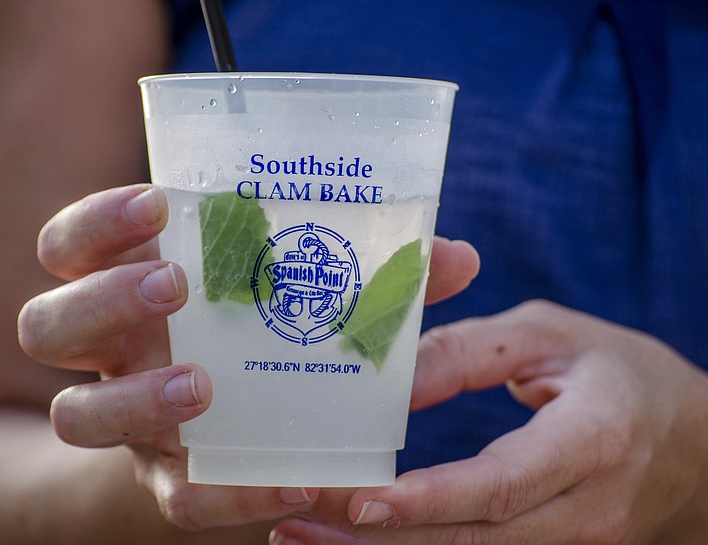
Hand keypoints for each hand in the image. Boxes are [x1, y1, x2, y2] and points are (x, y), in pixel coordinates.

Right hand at [17, 184, 480, 530]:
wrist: (239, 419)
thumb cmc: (270, 332)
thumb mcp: (305, 292)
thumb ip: (372, 275)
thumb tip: (456, 256)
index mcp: (126, 282)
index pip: (68, 243)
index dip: (95, 222)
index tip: (156, 202)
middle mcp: (108, 352)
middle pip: (46, 325)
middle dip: (102, 300)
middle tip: (175, 285)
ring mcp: (127, 419)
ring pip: (74, 417)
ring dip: (132, 401)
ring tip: (203, 386)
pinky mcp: (167, 480)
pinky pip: (175, 498)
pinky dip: (232, 487)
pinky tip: (297, 472)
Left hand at [273, 301, 707, 544]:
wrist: (693, 440)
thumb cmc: (618, 373)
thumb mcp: (548, 336)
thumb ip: (467, 351)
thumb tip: (386, 377)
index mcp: (592, 441)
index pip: (502, 485)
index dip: (429, 498)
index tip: (360, 499)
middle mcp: (585, 510)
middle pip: (473, 538)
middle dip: (379, 536)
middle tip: (295, 521)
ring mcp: (573, 544)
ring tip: (300, 535)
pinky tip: (355, 538)